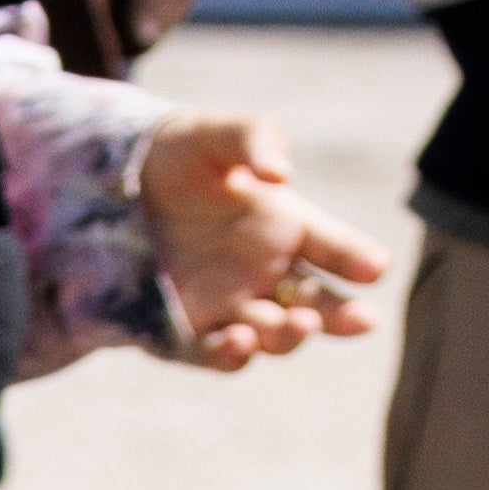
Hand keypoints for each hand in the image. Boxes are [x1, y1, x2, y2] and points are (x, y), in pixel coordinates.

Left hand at [139, 114, 388, 362]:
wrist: (113, 184)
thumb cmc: (181, 154)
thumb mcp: (216, 134)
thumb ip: (255, 140)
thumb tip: (281, 174)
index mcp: (287, 226)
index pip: (334, 248)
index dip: (357, 258)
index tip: (376, 267)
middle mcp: (268, 272)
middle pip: (317, 304)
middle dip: (342, 317)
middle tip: (364, 319)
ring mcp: (233, 305)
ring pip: (275, 335)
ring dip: (291, 336)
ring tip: (299, 323)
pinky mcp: (190, 331)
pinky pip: (219, 355)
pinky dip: (233, 355)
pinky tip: (239, 340)